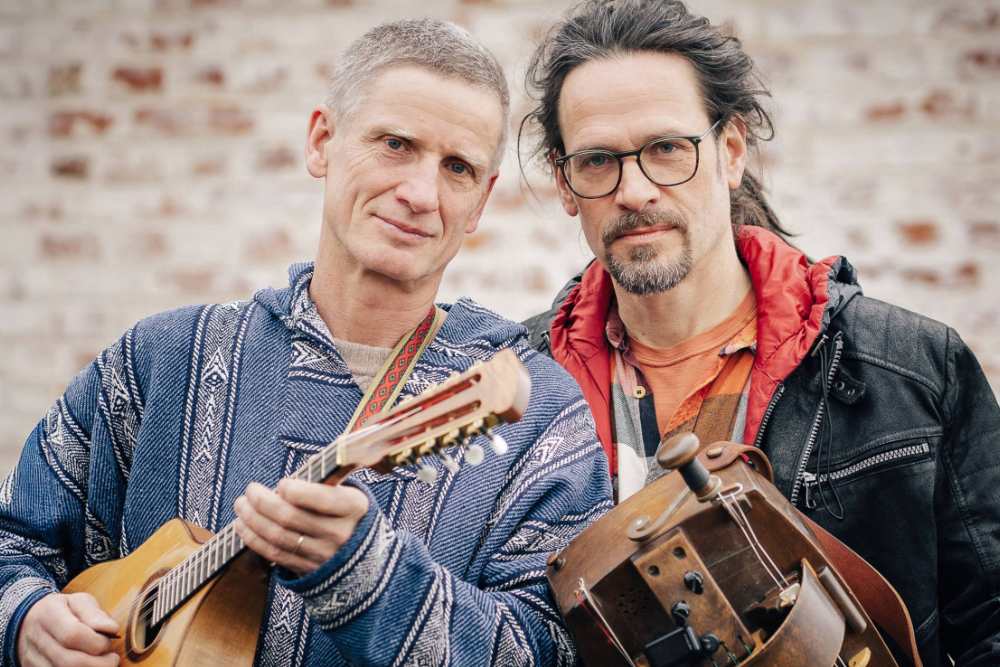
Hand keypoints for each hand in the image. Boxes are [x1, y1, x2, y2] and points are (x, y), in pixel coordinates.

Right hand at [17, 592, 118, 666]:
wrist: (29, 621)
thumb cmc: (62, 609)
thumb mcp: (79, 602)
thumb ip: (94, 614)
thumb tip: (111, 629)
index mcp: (49, 614)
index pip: (73, 635)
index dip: (96, 642)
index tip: (108, 641)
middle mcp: (37, 639)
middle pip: (69, 662)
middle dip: (99, 664)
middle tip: (112, 659)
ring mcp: (32, 659)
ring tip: (101, 662)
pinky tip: (88, 665)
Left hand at [233, 479, 369, 576]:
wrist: (361, 555)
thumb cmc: (348, 514)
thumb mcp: (349, 493)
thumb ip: (328, 478)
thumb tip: (312, 460)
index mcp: (353, 508)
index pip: (324, 500)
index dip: (298, 491)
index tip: (281, 483)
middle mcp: (339, 533)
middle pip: (292, 517)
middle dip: (263, 502)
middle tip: (250, 490)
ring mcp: (323, 554)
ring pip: (278, 536)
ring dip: (253, 519)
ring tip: (242, 505)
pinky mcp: (307, 569)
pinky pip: (274, 554)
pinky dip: (254, 539)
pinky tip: (243, 525)